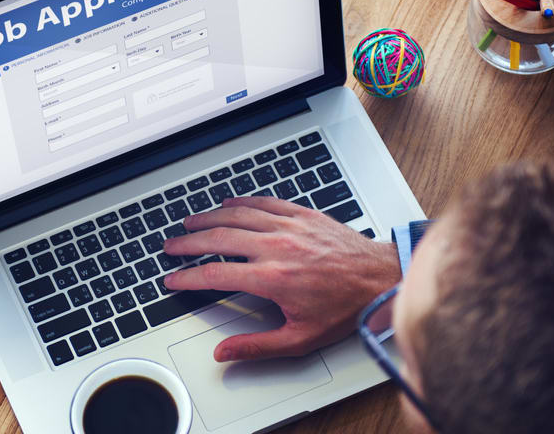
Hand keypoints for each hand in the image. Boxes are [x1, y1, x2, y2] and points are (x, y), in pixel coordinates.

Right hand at [162, 196, 399, 361]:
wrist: (381, 278)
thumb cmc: (346, 307)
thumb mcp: (301, 338)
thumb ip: (258, 346)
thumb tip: (225, 352)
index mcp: (273, 278)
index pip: (215, 274)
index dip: (188, 277)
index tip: (174, 279)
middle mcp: (277, 247)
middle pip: (218, 238)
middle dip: (188, 243)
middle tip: (172, 246)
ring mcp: (289, 226)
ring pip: (236, 215)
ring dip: (208, 218)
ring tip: (190, 223)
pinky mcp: (302, 214)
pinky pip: (262, 202)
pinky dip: (240, 202)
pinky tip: (228, 203)